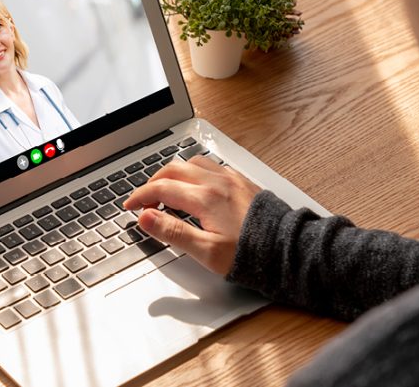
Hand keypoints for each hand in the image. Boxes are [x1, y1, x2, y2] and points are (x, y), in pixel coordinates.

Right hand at [123, 155, 260, 274]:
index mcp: (205, 198)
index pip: (161, 188)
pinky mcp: (242, 182)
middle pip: (174, 170)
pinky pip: (211, 166)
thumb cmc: (251, 255)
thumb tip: (146, 217)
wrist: (288, 251)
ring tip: (166, 191)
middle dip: (153, 182)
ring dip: (174, 174)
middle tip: (143, 199)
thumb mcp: (206, 252)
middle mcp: (217, 182)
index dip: (140, 197)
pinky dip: (194, 172)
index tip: (130, 206)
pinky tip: (194, 187)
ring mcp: (231, 179)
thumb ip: (173, 232)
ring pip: (193, 163)